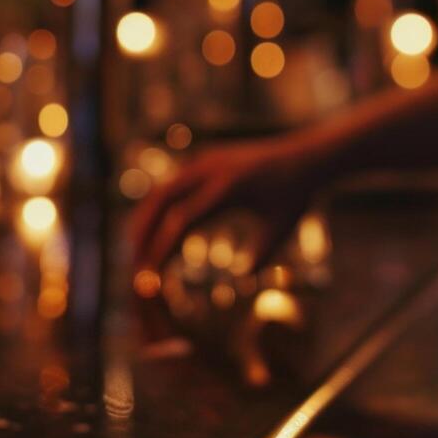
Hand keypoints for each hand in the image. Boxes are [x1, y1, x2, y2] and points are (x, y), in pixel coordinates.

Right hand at [130, 137, 317, 270]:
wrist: (305, 155)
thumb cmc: (295, 197)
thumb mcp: (280, 231)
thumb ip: (260, 258)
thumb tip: (239, 282)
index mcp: (228, 188)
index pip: (183, 220)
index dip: (162, 247)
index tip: (150, 272)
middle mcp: (210, 169)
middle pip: (162, 201)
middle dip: (143, 232)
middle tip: (132, 262)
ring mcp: (204, 161)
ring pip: (162, 189)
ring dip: (145, 217)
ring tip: (135, 247)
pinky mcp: (204, 160)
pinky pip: (173, 183)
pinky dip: (158, 206)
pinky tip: (154, 228)